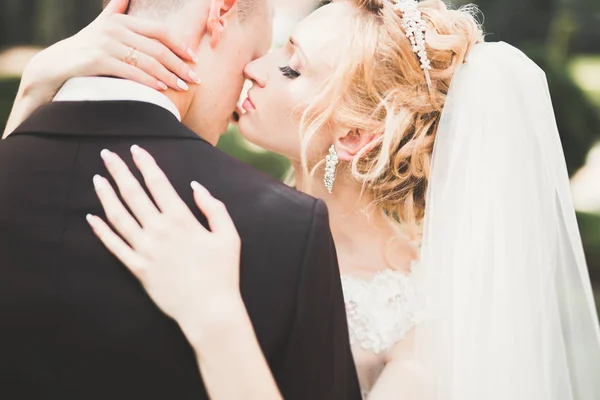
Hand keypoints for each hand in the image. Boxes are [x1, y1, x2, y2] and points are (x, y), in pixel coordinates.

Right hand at [21, 0, 199, 100]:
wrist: (57, 65)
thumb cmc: (86, 47)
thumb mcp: (102, 25)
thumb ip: (117, 10)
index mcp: (121, 21)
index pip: (159, 31)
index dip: (179, 44)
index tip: (194, 59)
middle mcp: (115, 29)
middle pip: (157, 48)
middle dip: (179, 65)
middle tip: (195, 79)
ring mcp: (105, 44)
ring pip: (147, 61)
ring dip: (169, 76)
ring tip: (183, 87)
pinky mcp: (97, 60)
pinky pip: (130, 72)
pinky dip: (149, 81)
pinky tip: (162, 89)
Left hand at [86, 146, 242, 342]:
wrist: (209, 310)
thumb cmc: (223, 272)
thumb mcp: (229, 236)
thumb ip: (214, 208)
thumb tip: (195, 187)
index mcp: (181, 220)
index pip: (158, 183)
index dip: (145, 164)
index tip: (135, 150)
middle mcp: (159, 231)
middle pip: (133, 194)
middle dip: (119, 172)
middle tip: (107, 155)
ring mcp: (145, 250)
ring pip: (119, 217)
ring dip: (106, 196)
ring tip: (97, 179)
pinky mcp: (137, 269)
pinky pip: (114, 247)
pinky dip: (101, 231)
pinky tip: (91, 217)